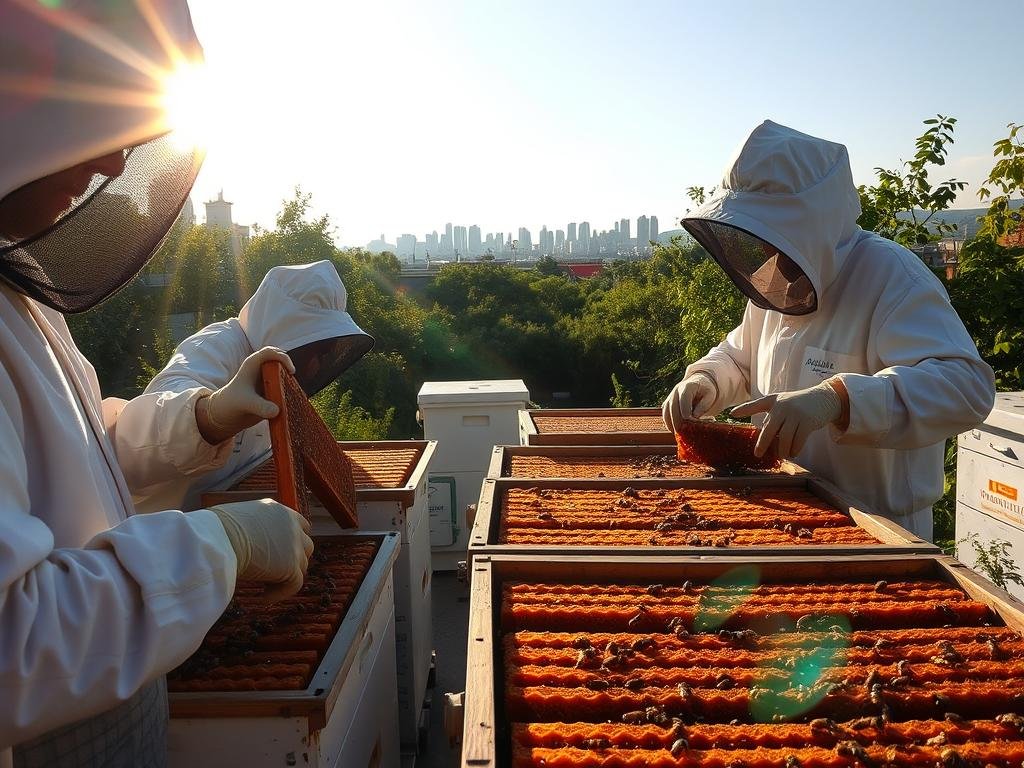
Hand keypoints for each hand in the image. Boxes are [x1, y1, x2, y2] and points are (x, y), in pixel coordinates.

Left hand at [196, 347, 294, 443]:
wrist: (226, 413)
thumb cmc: (232, 403)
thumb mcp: (245, 403)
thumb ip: (261, 407)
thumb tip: (277, 410)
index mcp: (252, 364)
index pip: (270, 352)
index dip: (282, 358)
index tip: (291, 371)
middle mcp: (261, 369)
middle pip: (280, 360)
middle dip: (288, 369)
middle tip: (292, 381)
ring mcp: (267, 379)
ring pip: (284, 374)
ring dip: (289, 382)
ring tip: (290, 394)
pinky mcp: (270, 389)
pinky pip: (284, 386)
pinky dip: (289, 392)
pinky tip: (289, 401)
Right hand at [209, 498, 313, 601]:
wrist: (216, 539)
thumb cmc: (214, 530)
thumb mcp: (239, 519)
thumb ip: (253, 528)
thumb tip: (247, 543)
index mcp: (277, 510)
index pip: (300, 525)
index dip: (292, 543)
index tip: (278, 556)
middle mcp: (291, 525)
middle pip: (306, 546)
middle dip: (293, 560)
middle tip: (272, 573)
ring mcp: (294, 544)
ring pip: (302, 566)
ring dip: (286, 577)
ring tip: (263, 586)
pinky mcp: (291, 565)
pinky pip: (295, 584)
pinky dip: (280, 593)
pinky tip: (262, 597)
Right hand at [662, 372, 719, 432]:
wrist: (698, 383)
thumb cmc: (706, 390)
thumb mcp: (710, 396)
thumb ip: (702, 406)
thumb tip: (693, 418)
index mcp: (687, 387)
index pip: (683, 402)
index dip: (688, 416)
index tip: (695, 424)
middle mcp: (675, 392)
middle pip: (673, 410)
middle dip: (681, 424)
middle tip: (690, 433)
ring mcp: (669, 398)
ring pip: (667, 415)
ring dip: (675, 427)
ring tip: (685, 434)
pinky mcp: (667, 405)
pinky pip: (666, 418)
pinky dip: (671, 426)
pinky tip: (680, 431)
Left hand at [730, 380, 844, 458]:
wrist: (823, 398)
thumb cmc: (797, 403)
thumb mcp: (779, 401)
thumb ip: (762, 409)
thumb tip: (741, 418)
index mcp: (774, 401)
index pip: (757, 405)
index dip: (744, 409)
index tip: (732, 414)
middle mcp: (783, 407)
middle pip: (770, 429)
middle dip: (763, 444)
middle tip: (758, 454)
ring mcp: (796, 414)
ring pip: (785, 438)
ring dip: (782, 450)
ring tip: (782, 455)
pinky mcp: (808, 422)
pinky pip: (798, 440)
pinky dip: (795, 449)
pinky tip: (793, 452)